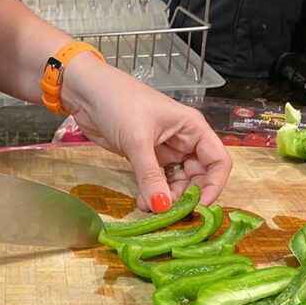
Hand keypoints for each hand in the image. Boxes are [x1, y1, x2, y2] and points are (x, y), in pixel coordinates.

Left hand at [61, 53, 231, 211]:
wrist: (87, 92)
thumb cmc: (118, 101)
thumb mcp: (137, 140)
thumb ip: (150, 176)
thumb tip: (162, 207)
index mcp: (192, 128)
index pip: (218, 162)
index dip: (214, 186)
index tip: (199, 207)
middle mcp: (183, 140)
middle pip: (199, 176)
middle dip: (186, 196)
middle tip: (169, 212)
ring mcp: (165, 150)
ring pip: (177, 182)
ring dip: (167, 198)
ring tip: (151, 208)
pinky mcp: (146, 157)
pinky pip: (157, 181)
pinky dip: (153, 194)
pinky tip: (143, 203)